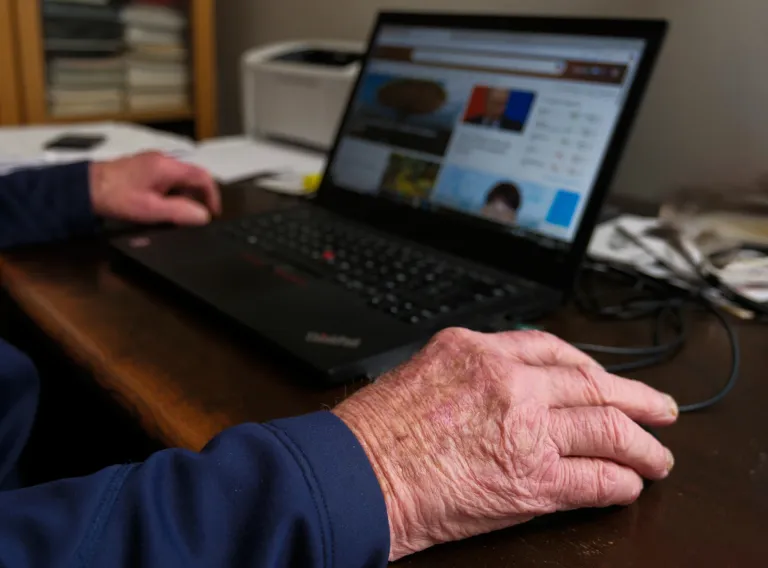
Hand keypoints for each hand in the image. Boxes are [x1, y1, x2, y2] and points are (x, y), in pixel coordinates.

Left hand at [89, 151, 220, 225]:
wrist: (83, 188)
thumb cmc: (114, 196)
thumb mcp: (150, 209)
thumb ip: (179, 211)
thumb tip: (202, 216)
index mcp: (167, 166)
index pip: (203, 176)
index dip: (212, 196)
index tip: (212, 213)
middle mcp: (162, 160)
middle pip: (193, 177)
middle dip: (198, 198)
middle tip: (193, 218)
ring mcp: (152, 163)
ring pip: (180, 179)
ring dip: (184, 197)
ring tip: (175, 215)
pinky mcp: (143, 169)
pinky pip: (167, 180)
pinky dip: (172, 194)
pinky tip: (161, 207)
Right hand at [333, 328, 677, 560]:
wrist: (355, 475)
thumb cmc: (375, 431)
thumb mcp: (421, 373)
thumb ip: (469, 374)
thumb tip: (506, 388)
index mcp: (477, 350)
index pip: (550, 349)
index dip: (587, 365)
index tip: (602, 376)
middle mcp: (508, 381)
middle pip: (591, 383)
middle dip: (634, 398)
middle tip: (659, 409)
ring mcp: (525, 428)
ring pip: (606, 428)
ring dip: (640, 445)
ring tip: (657, 456)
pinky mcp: (531, 479)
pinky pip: (594, 478)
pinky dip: (619, 483)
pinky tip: (628, 485)